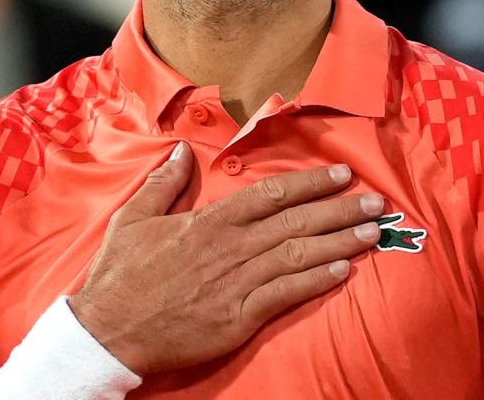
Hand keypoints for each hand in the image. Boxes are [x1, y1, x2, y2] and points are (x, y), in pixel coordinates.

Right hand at [68, 144, 383, 374]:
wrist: (106, 332)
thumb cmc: (119, 276)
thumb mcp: (134, 218)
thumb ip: (164, 183)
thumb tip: (181, 150)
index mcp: (210, 221)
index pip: (272, 194)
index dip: (311, 183)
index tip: (341, 176)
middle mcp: (230, 247)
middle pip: (296, 222)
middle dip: (340, 209)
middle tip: (377, 202)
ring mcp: (237, 282)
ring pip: (298, 255)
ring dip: (339, 241)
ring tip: (371, 232)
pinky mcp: (238, 317)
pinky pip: (286, 294)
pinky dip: (316, 280)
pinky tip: (342, 271)